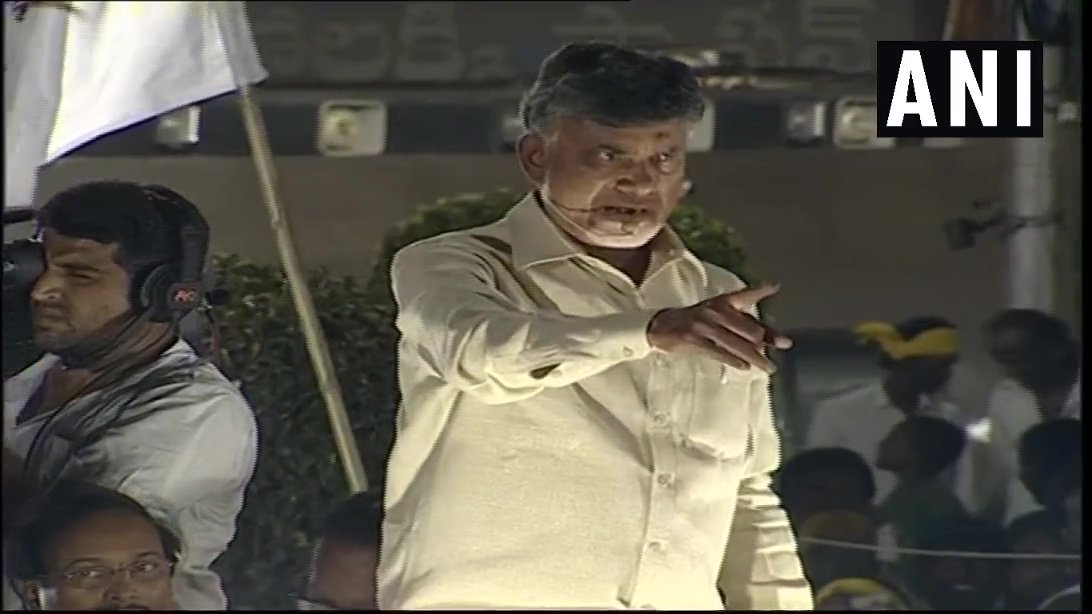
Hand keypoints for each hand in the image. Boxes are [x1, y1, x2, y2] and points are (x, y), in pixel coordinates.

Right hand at [646, 284, 791, 372]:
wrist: (662, 326)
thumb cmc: (696, 322)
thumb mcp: (719, 317)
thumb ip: (747, 326)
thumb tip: (776, 341)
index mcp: (723, 302)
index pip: (745, 295)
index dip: (761, 289)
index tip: (774, 286)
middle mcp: (716, 310)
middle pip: (748, 328)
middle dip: (764, 342)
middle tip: (776, 355)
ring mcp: (705, 325)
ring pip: (737, 344)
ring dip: (755, 358)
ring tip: (768, 368)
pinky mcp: (694, 339)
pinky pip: (719, 352)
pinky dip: (734, 360)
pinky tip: (744, 367)